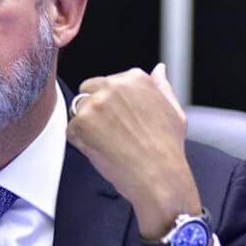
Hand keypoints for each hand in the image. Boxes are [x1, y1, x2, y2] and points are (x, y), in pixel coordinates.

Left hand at [66, 64, 202, 239]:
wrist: (158, 176)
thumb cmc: (167, 147)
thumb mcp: (173, 110)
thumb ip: (161, 86)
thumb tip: (158, 69)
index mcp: (135, 78)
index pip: (109, 81)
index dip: (114, 104)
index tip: (123, 119)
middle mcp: (113, 85)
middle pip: (89, 90)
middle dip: (96, 109)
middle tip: (114, 132)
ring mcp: (95, 104)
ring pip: (79, 110)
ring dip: (89, 126)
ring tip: (111, 143)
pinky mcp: (81, 123)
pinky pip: (72, 130)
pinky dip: (82, 143)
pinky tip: (103, 151)